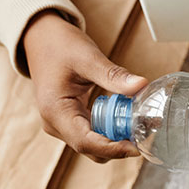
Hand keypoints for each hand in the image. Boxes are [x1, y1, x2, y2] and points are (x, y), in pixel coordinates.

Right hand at [22, 10, 145, 162]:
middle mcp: (55, 123)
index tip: (137, 147)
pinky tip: (126, 119)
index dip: (113, 149)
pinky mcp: (70, 120)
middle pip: (91, 149)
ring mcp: (61, 124)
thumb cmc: (60, 46)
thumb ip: (114, 75)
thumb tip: (142, 85)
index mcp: (55, 111)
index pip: (86, 142)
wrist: (42, 38)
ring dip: (116, 139)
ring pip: (92, 145)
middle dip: (118, 146)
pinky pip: (92, 134)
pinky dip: (110, 130)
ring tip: (140, 125)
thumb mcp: (88, 58)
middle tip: (145, 132)